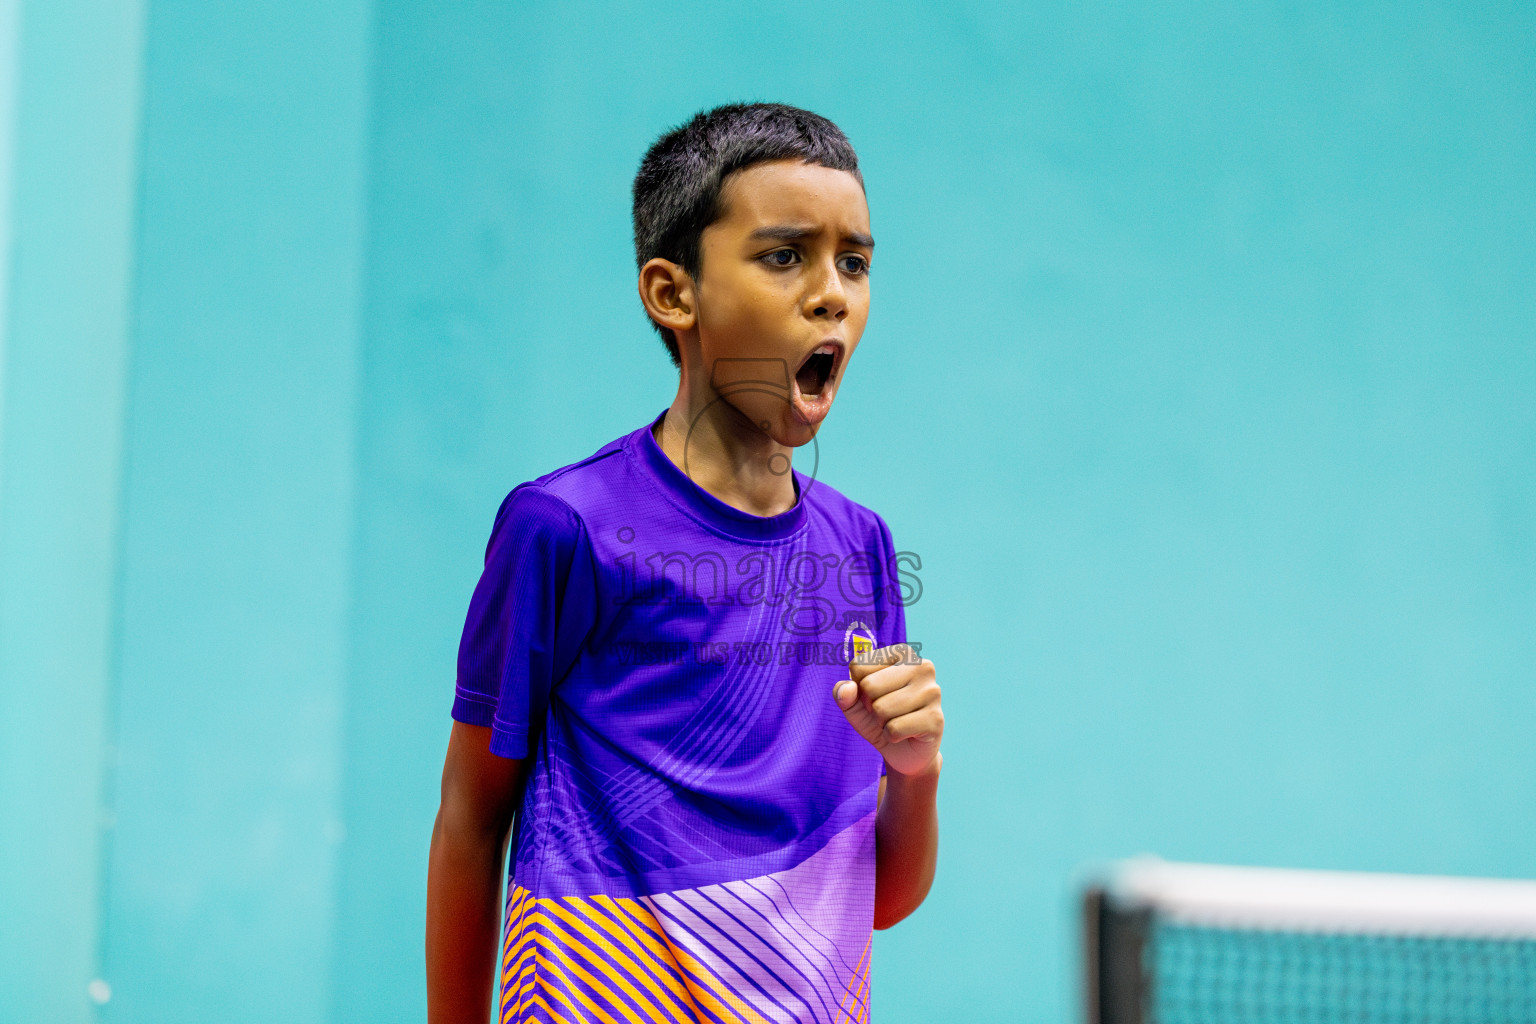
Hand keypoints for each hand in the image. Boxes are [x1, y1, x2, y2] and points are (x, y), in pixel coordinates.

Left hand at [834, 644, 942, 777]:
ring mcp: (932, 691)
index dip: (859, 688)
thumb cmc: (879, 718)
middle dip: (870, 706)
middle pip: (869, 686)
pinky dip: (891, 736)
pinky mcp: (936, 718)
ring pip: (881, 709)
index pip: (859, 666)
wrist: (905, 751)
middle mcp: (922, 666)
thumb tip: (847, 689)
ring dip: (881, 723)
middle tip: (885, 712)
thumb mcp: (854, 704)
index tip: (875, 695)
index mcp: (902, 653)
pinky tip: (906, 733)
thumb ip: (843, 692)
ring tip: (896, 721)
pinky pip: (894, 729)